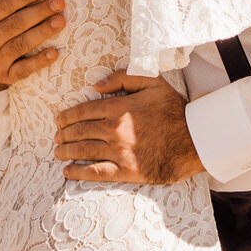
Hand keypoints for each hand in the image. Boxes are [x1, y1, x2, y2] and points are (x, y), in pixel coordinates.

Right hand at [0, 0, 64, 95]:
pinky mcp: (5, 76)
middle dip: (39, 12)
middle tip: (60, 2)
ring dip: (43, 32)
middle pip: (16, 24)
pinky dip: (39, 62)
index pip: (2, 7)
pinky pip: (24, 70)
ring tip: (61, 20)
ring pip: (22, 45)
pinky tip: (55, 52)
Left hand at [54, 73, 203, 183]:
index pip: (83, 111)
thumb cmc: (174, 110)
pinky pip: (96, 173)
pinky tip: (68, 172)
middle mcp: (114, 130)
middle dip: (63, 134)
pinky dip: (78, 173)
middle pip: (79, 131)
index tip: (59, 119)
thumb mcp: (152, 82)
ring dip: (66, 151)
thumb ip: (123, 77)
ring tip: (58, 152)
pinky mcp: (126, 171)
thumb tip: (97, 85)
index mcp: (118, 107)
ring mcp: (118, 152)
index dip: (67, 116)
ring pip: (83, 151)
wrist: (195, 139)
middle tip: (56, 136)